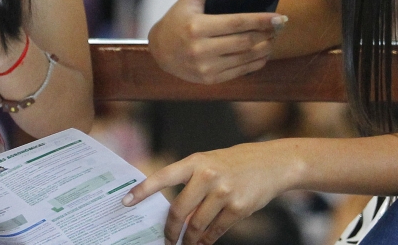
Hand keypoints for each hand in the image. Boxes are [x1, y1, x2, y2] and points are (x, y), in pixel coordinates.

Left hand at [122, 141, 297, 244]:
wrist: (272, 163)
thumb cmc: (235, 163)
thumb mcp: (210, 163)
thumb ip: (191, 184)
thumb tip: (174, 215)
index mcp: (196, 161)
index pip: (163, 177)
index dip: (143, 190)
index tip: (125, 202)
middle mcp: (208, 175)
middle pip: (178, 210)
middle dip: (169, 230)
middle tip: (165, 239)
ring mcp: (224, 192)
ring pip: (196, 225)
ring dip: (188, 240)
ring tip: (184, 244)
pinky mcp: (238, 208)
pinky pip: (215, 231)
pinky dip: (206, 240)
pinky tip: (203, 242)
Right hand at [148, 0, 286, 83]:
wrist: (160, 52)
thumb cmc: (176, 21)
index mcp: (197, 27)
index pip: (237, 23)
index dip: (261, 20)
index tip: (279, 17)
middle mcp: (201, 49)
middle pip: (245, 42)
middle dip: (267, 34)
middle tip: (280, 25)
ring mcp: (206, 67)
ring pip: (246, 58)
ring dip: (265, 48)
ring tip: (274, 38)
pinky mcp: (210, 79)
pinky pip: (240, 71)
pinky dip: (256, 62)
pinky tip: (263, 53)